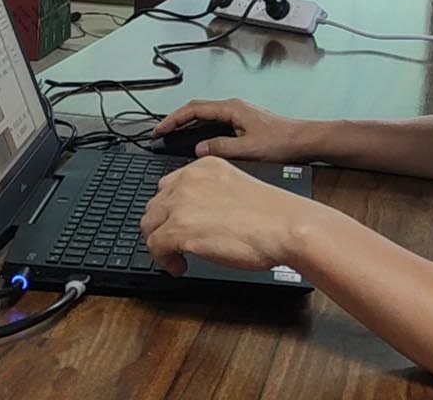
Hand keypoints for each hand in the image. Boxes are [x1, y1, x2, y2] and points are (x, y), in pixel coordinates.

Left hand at [140, 156, 311, 275]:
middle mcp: (188, 179)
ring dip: (160, 243)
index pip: (169, 185)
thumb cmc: (271, 214)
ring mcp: (181, 202)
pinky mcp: (179, 228)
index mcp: (204, 166)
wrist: (284, 225)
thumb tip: (197, 215)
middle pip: (155, 205)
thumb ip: (211, 193)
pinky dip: (164, 260)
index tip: (176, 223)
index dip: (171, 210)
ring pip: (149, 224)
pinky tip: (180, 266)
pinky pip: (154, 246)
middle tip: (175, 243)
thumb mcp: (235, 187)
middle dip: (162, 226)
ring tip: (178, 256)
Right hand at [153, 97, 305, 161]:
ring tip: (173, 137)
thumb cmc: (282, 142)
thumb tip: (199, 149)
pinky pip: (215, 123)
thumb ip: (221, 148)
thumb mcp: (248, 149)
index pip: (194, 109)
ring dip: (189, 126)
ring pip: (206, 117)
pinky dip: (201, 130)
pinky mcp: (243, 123)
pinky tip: (197, 142)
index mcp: (232, 109)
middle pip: (197, 110)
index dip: (174, 119)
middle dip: (177, 120)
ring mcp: (238, 115)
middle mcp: (233, 108)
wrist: (304, 140)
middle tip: (161, 133)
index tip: (160, 129)